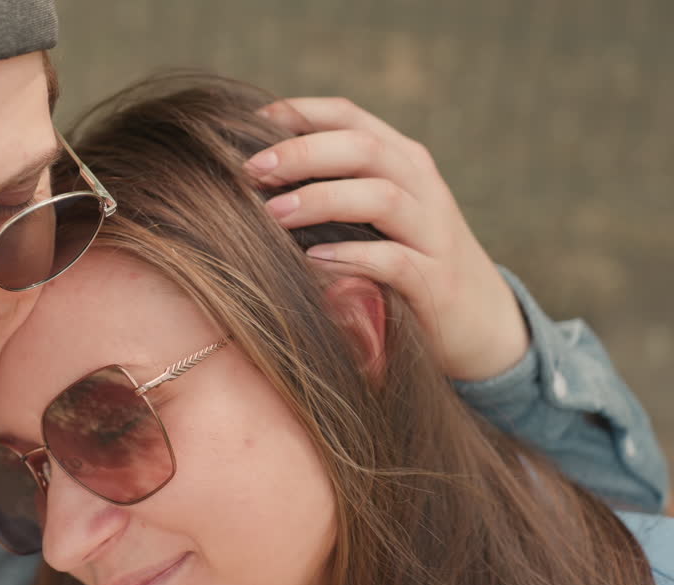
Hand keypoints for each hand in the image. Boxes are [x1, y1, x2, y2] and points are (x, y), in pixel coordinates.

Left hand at [245, 97, 527, 381]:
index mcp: (401, 160)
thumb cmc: (406, 261)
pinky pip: (394, 260)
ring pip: (381, 197)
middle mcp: (422, 186)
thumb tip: (253, 174)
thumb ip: (332, 188)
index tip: (250, 122)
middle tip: (251, 170)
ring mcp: (434, 233)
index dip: (300, 113)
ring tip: (273, 214)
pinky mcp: (437, 282)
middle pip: (364, 149)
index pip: (350, 117)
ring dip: (322, 201)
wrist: (482, 323)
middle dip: (303, 154)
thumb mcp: (374, 216)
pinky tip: (313, 260)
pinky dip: (353, 256)